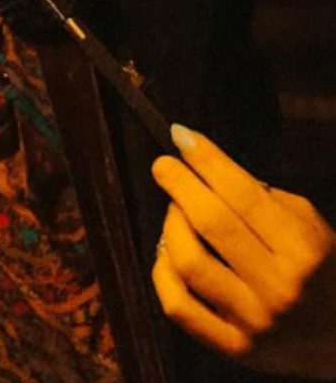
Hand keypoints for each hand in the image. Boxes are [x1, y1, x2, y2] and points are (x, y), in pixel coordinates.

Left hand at [151, 124, 335, 379]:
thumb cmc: (323, 271)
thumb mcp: (312, 227)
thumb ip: (266, 199)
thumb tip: (207, 167)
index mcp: (304, 249)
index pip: (243, 193)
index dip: (207, 159)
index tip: (180, 134)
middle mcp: (279, 285)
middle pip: (212, 222)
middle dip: (179, 184)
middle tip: (163, 165)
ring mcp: (254, 321)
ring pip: (189, 261)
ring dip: (171, 225)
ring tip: (174, 211)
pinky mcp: (232, 347)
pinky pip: (178, 306)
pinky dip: (162, 272)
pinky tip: (166, 253)